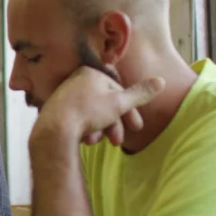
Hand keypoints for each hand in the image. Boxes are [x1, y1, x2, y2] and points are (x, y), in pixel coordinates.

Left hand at [35, 66, 165, 145]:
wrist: (53, 129)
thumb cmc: (87, 112)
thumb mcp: (119, 103)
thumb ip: (140, 94)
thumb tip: (161, 81)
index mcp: (91, 72)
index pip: (118, 91)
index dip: (130, 110)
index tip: (136, 127)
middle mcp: (76, 80)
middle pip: (104, 103)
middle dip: (114, 124)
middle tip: (118, 142)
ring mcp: (65, 94)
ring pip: (91, 112)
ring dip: (99, 129)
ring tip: (98, 142)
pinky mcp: (56, 108)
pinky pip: (77, 117)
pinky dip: (84, 128)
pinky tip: (85, 140)